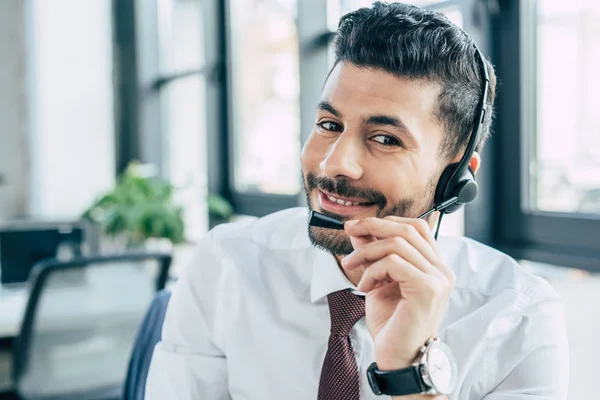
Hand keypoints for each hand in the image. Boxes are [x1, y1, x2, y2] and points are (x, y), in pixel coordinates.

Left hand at [341, 216, 454, 370]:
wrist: (399, 357)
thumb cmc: (392, 323)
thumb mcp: (378, 280)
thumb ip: (372, 255)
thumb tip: (358, 230)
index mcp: (434, 266)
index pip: (417, 227)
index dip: (387, 221)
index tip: (359, 226)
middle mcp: (442, 270)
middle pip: (407, 230)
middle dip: (372, 226)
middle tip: (349, 231)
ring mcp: (438, 279)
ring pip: (397, 244)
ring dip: (366, 252)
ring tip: (352, 268)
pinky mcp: (428, 289)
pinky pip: (393, 263)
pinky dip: (372, 271)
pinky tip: (365, 287)